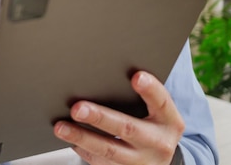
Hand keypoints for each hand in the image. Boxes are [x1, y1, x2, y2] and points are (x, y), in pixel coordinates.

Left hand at [53, 71, 184, 164]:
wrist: (157, 160)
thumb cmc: (150, 124)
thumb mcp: (155, 112)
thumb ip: (139, 96)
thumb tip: (100, 74)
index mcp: (169, 121)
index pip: (162, 102)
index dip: (150, 89)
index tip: (136, 76)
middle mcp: (158, 142)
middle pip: (127, 128)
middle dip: (100, 117)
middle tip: (77, 108)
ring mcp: (141, 161)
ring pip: (108, 149)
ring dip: (81, 137)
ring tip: (60, 127)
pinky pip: (99, 161)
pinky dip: (81, 148)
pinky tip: (67, 137)